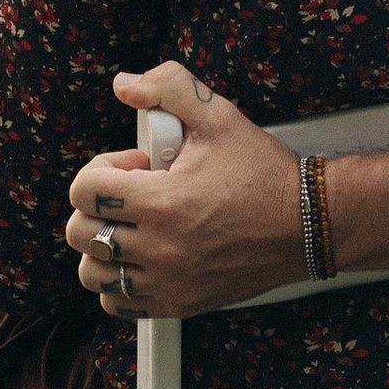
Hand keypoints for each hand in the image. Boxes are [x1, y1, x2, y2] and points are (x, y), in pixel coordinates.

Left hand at [64, 60, 304, 317]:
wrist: (308, 224)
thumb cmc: (264, 173)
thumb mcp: (219, 115)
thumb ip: (169, 87)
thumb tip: (125, 85)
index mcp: (162, 201)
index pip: (84, 191)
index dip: (102, 169)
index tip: (137, 166)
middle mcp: (160, 248)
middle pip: (80, 233)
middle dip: (97, 205)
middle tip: (134, 194)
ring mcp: (168, 281)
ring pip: (93, 273)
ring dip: (101, 245)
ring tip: (132, 226)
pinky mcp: (179, 303)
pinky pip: (119, 303)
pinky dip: (118, 282)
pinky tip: (140, 258)